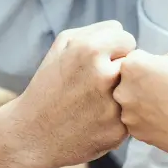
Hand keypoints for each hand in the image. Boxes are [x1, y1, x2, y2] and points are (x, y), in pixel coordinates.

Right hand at [11, 21, 134, 167]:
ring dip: (123, 92)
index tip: (100, 62)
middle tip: (98, 83)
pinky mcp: (118, 130)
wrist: (32, 135)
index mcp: (89, 50)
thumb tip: (122, 33)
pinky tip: (97, 120)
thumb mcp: (61, 47)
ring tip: (97, 101)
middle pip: (135, 63)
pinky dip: (119, 115)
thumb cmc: (48, 86)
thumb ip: (95, 32)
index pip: (127, 39)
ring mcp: (113, 104)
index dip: (114, 50)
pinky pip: (131, 113)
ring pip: (136, 88)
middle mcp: (104, 75)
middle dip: (120, 70)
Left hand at [114, 49, 167, 155]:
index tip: (158, 73)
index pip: (131, 61)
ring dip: (142, 104)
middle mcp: (122, 89)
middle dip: (140, 85)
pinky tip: (164, 119)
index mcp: (132, 66)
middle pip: (126, 83)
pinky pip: (137, 122)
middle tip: (162, 91)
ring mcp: (127, 113)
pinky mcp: (134, 132)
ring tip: (165, 107)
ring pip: (130, 104)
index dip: (146, 66)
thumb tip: (150, 64)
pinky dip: (147, 121)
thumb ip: (156, 58)